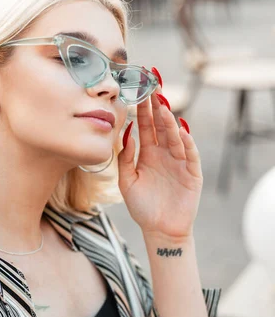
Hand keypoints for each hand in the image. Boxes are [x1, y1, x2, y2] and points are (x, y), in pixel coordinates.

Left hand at [117, 87, 202, 240]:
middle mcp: (164, 153)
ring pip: (174, 136)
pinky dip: (186, 142)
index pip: (145, 126)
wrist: (160, 230)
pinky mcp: (192, 173)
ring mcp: (179, 162)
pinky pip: (190, 154)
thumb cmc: (142, 207)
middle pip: (161, 125)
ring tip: (163, 106)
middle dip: (158, 106)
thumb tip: (125, 133)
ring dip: (169, 121)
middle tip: (154, 85)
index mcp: (147, 154)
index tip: (140, 89)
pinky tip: (180, 131)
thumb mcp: (127, 182)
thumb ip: (125, 159)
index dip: (143, 108)